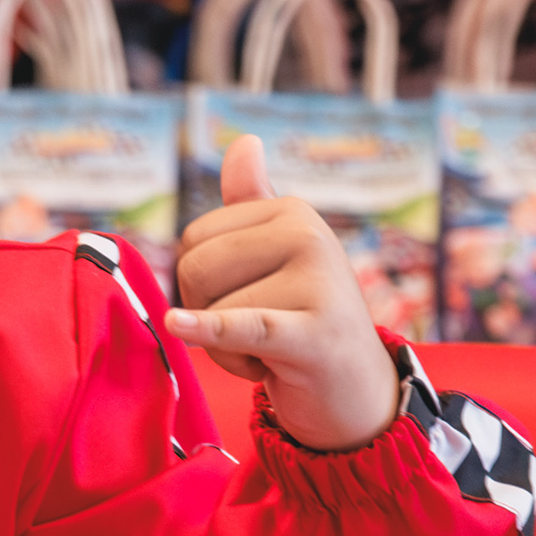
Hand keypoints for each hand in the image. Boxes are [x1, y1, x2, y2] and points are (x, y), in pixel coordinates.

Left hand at [166, 134, 400, 450]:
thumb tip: (244, 142)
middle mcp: (308, 235)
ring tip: (270, 354)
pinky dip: (208, 329)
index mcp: (292, 211)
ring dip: (226, 351)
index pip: (194, 238)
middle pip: (195, 267)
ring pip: (212, 310)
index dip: (201, 284)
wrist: (356, 392)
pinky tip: (179, 324)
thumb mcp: (280, 256)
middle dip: (207, 312)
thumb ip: (253, 202)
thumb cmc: (305, 319)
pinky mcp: (313, 333)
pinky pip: (243, 325)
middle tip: (254, 334)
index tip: (249, 301)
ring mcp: (316, 282)